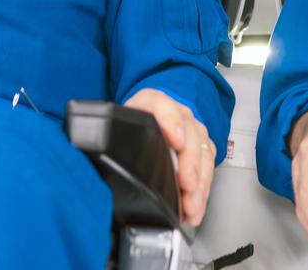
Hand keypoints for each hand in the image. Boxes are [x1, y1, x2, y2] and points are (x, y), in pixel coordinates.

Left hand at [123, 88, 215, 226]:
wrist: (148, 117)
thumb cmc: (131, 125)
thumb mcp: (117, 125)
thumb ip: (110, 136)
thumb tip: (99, 156)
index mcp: (150, 102)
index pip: (163, 106)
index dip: (170, 122)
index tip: (175, 140)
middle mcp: (177, 112)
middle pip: (189, 134)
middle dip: (189, 164)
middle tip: (186, 184)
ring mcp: (192, 129)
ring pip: (202, 153)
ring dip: (199, 182)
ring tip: (191, 205)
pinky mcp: (201, 146)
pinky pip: (207, 167)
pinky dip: (203, 189)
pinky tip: (196, 206)